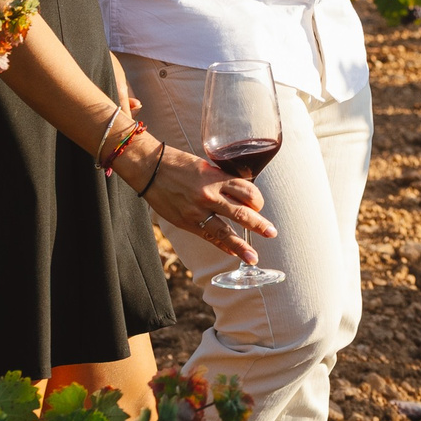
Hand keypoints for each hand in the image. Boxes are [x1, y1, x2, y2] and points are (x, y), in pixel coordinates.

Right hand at [137, 141, 278, 263]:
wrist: (148, 168)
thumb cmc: (177, 163)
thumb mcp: (205, 166)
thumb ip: (221, 180)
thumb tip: (238, 192)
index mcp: (216, 177)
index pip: (247, 191)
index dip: (257, 200)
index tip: (259, 204)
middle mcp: (209, 195)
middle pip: (241, 213)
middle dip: (259, 225)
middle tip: (272, 233)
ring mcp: (197, 211)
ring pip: (225, 231)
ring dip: (241, 245)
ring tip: (253, 257)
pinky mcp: (186, 222)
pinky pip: (208, 237)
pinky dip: (222, 245)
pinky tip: (232, 252)